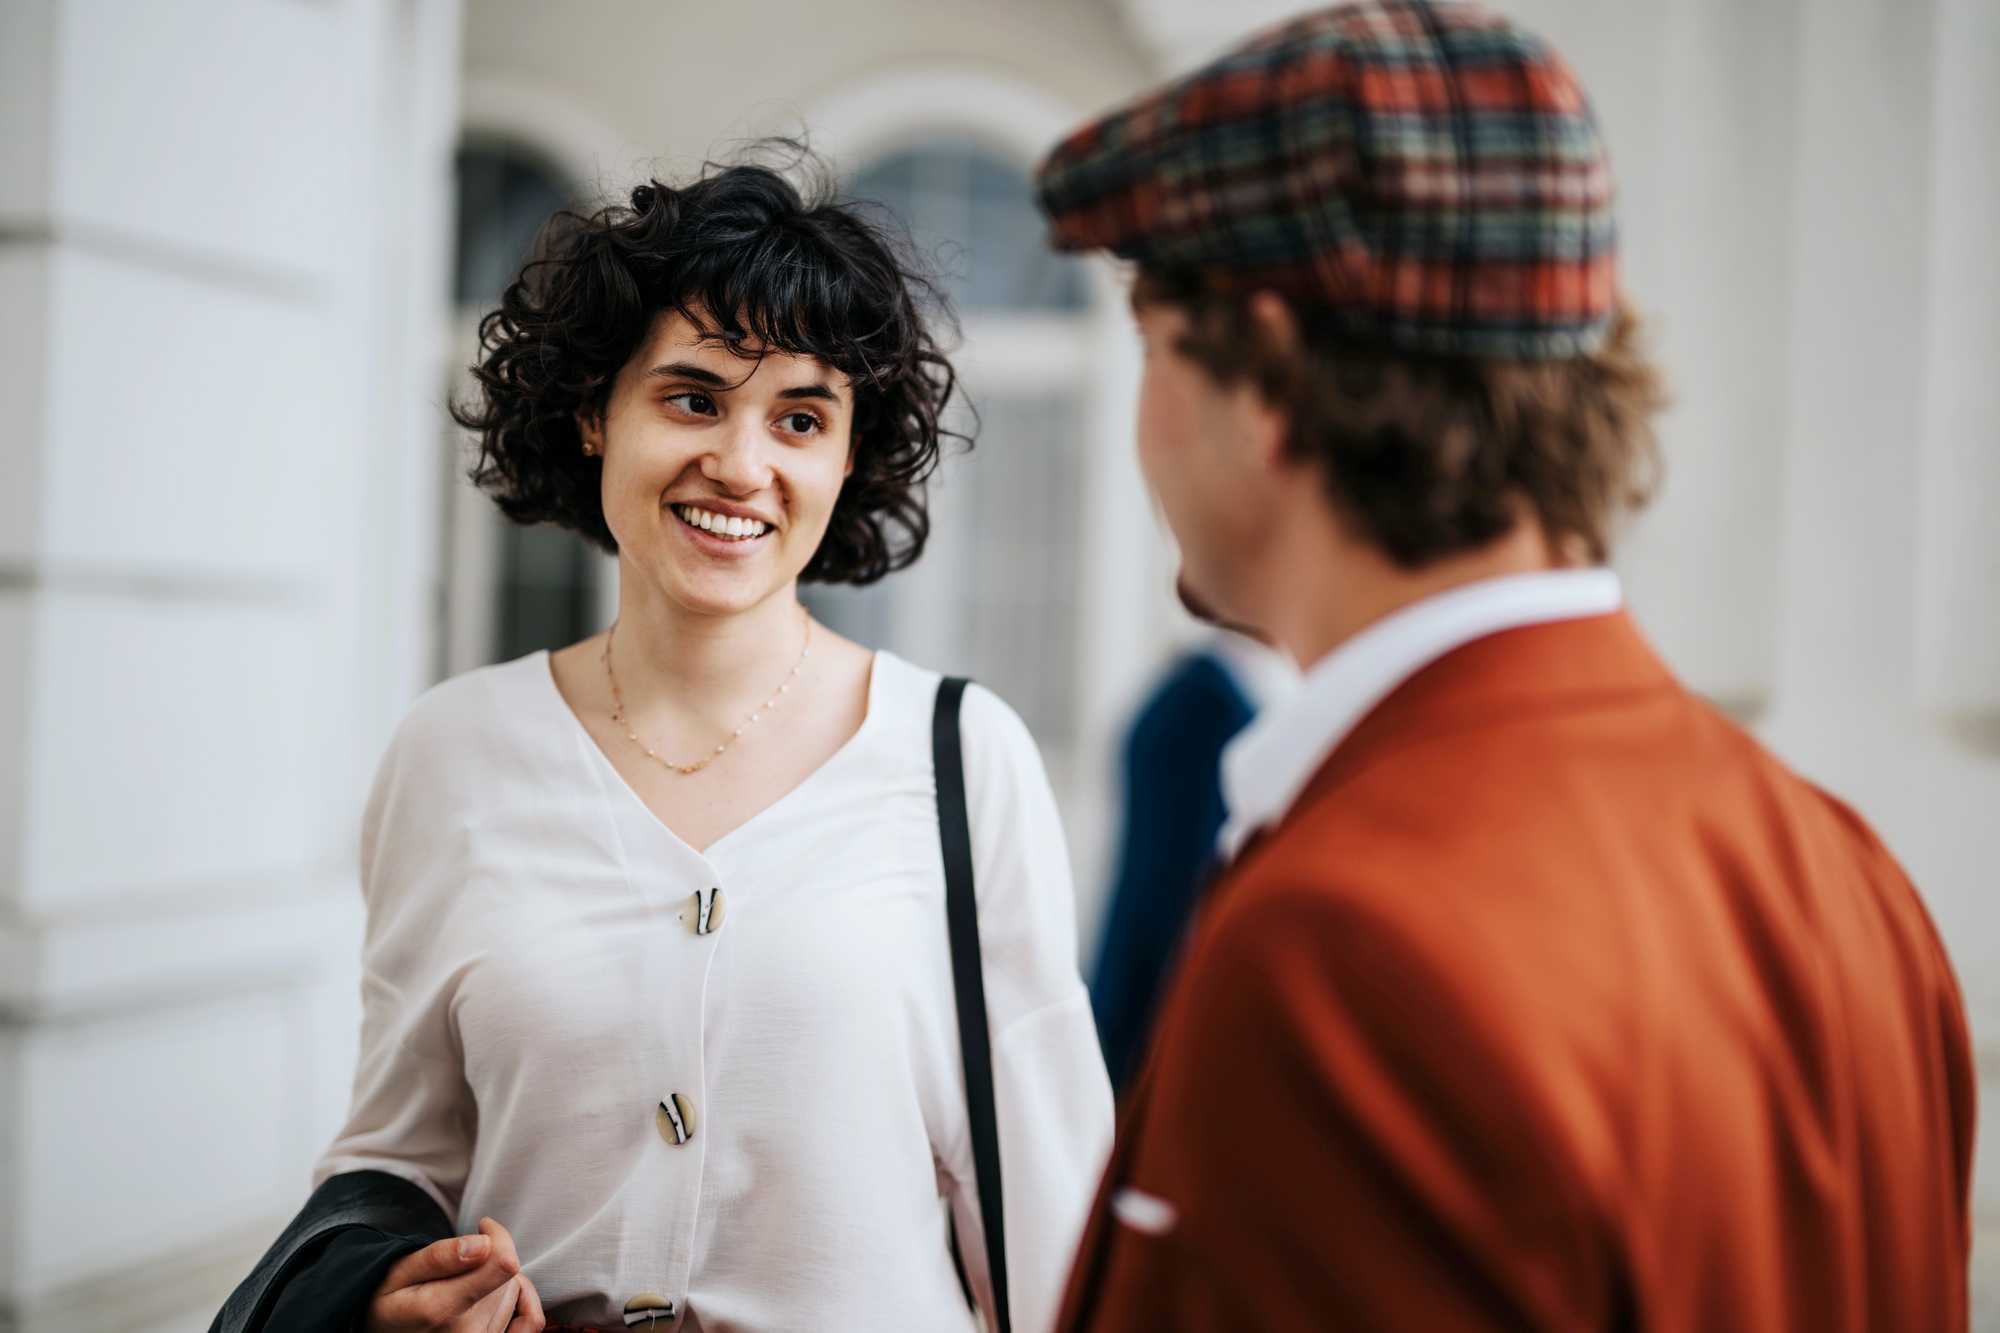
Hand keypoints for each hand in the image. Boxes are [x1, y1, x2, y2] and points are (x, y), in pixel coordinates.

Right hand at [365, 1216, 545, 1332]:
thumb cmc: (392, 1302)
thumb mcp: (400, 1272)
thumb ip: (441, 1257)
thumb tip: (483, 1243)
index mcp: (443, 1310)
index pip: (503, 1264)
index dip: (498, 1237)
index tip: (482, 1227)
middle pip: (507, 1276)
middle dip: (489, 1261)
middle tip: (458, 1268)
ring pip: (515, 1293)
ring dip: (498, 1284)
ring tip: (465, 1290)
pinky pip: (529, 1322)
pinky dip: (524, 1304)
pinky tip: (504, 1298)